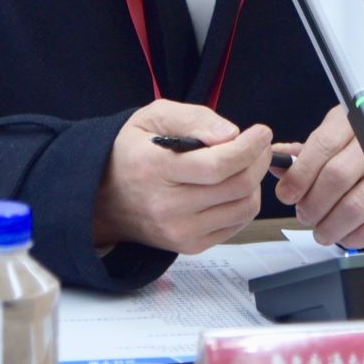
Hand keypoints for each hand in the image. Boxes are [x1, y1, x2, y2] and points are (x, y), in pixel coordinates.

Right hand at [92, 102, 274, 255]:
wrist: (102, 198)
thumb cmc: (130, 152)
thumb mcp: (152, 117)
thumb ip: (193, 118)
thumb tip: (230, 134)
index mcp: (154, 169)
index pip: (216, 165)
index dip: (248, 148)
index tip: (261, 132)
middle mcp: (167, 206)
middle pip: (236, 187)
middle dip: (258, 161)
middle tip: (259, 145)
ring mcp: (179, 231)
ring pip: (242, 208)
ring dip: (254, 183)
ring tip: (245, 164)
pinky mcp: (189, 246)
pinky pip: (236, 225)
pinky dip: (243, 203)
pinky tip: (232, 186)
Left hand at [273, 105, 363, 248]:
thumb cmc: (358, 145)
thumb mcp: (333, 137)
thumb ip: (304, 152)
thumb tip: (276, 161)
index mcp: (352, 122)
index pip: (323, 146)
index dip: (300, 174)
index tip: (287, 193)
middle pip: (336, 177)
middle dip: (313, 203)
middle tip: (304, 214)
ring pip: (355, 205)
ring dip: (330, 225)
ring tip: (321, 229)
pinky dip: (353, 236)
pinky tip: (343, 234)